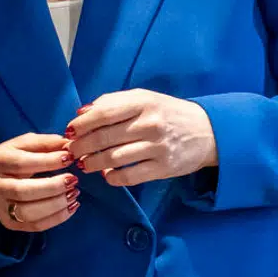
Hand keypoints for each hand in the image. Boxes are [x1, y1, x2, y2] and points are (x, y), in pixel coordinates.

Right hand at [0, 132, 79, 232]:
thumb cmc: (11, 161)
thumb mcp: (22, 145)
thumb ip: (45, 143)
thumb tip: (69, 144)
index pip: (22, 163)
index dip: (47, 161)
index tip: (69, 158)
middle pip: (23, 191)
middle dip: (53, 187)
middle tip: (73, 180)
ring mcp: (0, 208)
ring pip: (28, 212)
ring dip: (56, 205)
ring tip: (73, 194)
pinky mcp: (9, 223)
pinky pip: (35, 226)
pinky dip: (57, 218)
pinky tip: (70, 207)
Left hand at [66, 90, 217, 186]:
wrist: (207, 131)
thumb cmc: (168, 112)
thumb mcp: (145, 98)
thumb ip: (114, 102)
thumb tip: (82, 113)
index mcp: (143, 103)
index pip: (103, 113)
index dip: (81, 124)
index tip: (70, 132)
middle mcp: (150, 124)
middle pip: (104, 138)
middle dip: (81, 147)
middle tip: (72, 152)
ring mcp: (157, 147)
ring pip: (114, 159)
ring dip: (93, 163)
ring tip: (85, 164)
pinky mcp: (163, 168)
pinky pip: (130, 177)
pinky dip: (113, 178)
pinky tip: (106, 175)